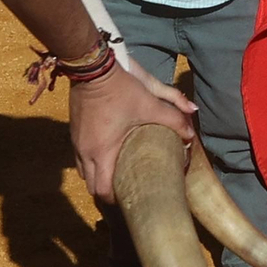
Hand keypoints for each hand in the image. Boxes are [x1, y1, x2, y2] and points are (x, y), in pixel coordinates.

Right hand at [68, 61, 194, 204]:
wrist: (92, 67)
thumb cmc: (120, 89)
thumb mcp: (149, 103)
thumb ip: (173, 116)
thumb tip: (192, 129)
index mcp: (101, 152)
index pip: (101, 190)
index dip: (115, 198)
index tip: (129, 196)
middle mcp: (85, 151)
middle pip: (90, 185)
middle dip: (105, 189)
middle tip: (124, 187)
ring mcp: (76, 141)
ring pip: (83, 171)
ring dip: (97, 174)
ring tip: (115, 171)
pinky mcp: (73, 131)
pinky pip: (79, 156)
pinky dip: (91, 161)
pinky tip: (105, 152)